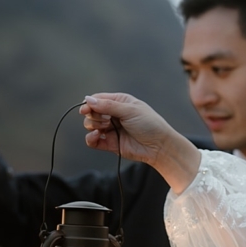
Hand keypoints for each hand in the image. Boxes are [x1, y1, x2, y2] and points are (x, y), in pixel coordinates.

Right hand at [81, 93, 201, 192]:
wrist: (159, 146)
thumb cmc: (149, 124)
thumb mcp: (129, 110)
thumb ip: (108, 106)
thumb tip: (87, 99)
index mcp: (119, 102)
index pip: (97, 99)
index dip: (89, 103)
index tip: (86, 109)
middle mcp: (113, 114)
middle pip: (92, 112)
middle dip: (94, 115)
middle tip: (106, 120)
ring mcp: (111, 129)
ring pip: (90, 125)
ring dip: (93, 125)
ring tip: (105, 127)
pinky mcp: (109, 143)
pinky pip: (92, 141)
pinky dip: (90, 138)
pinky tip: (96, 135)